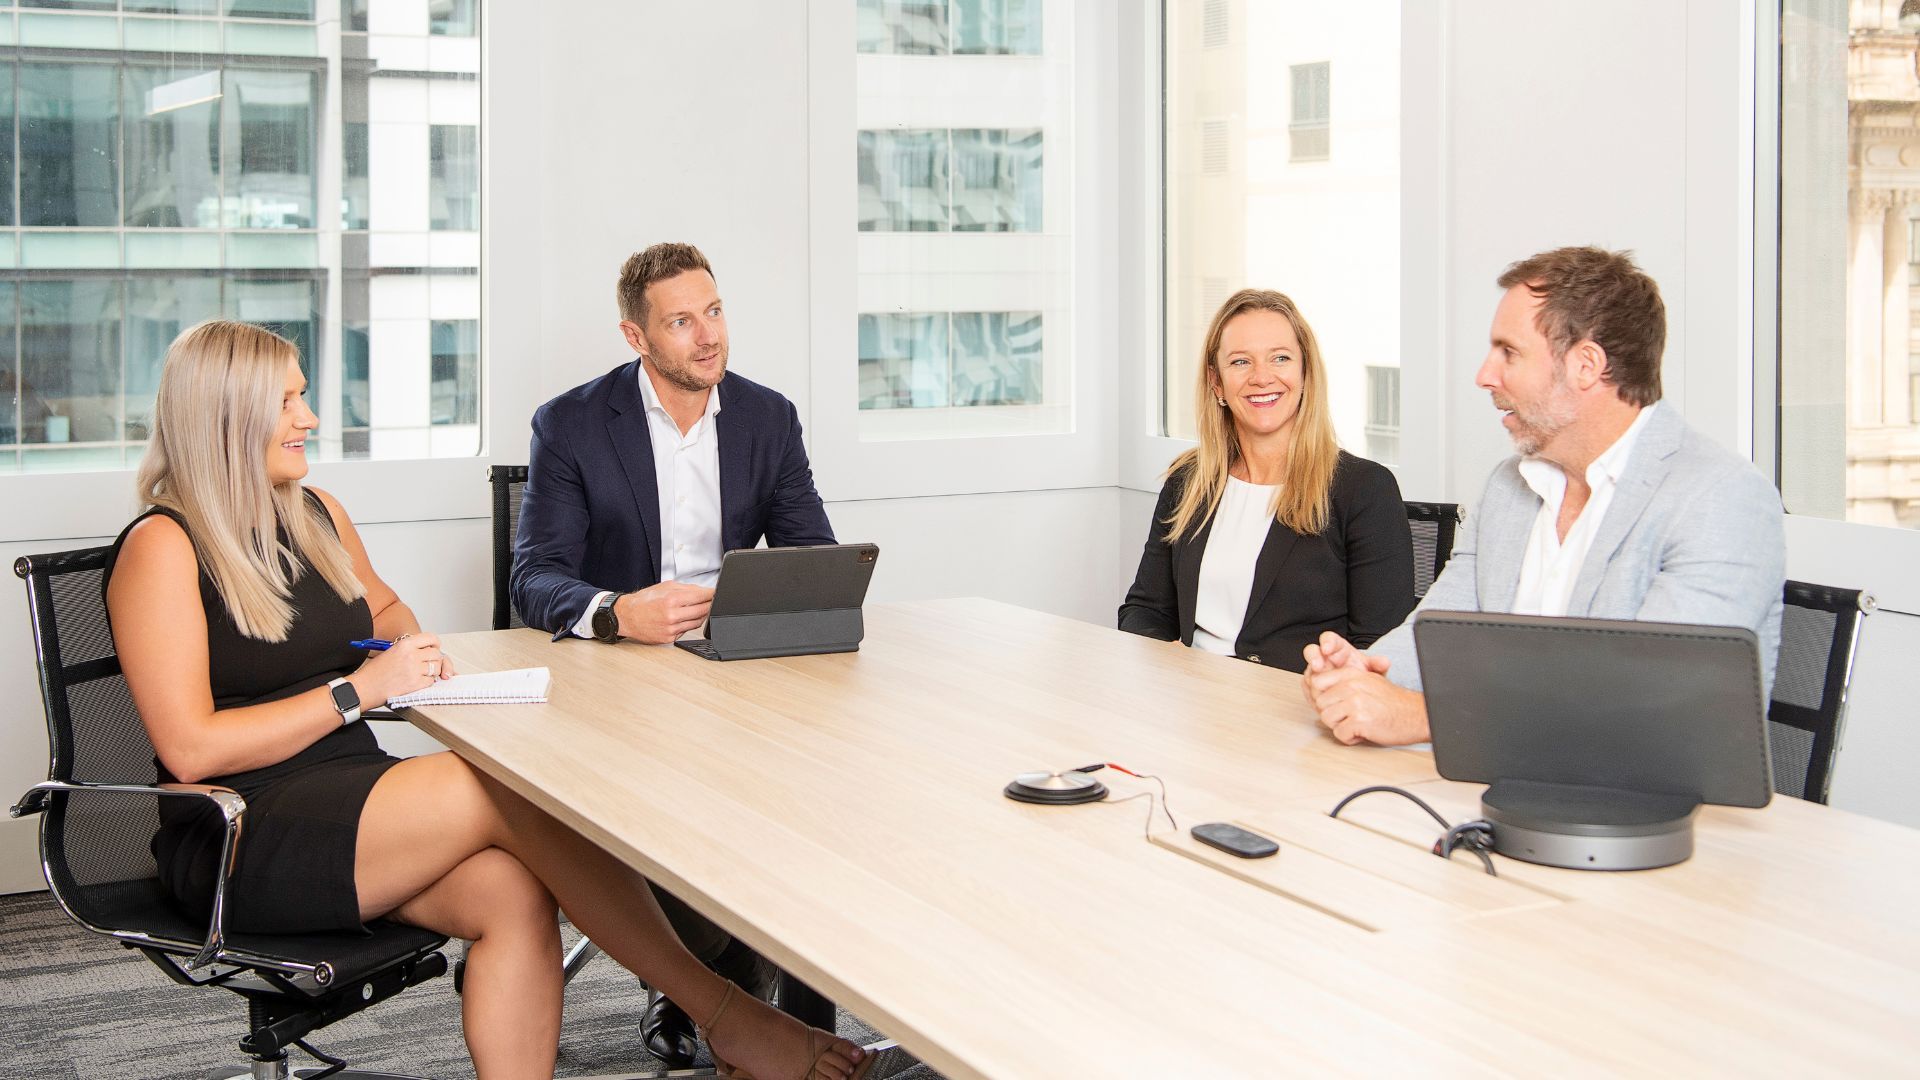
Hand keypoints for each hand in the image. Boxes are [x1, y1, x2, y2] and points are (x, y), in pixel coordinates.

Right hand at [348, 633, 447, 707]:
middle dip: (435, 659)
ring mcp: (414, 669)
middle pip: (436, 654)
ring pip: (436, 668)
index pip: (431, 638)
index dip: (435, 644)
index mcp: (405, 644)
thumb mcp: (392, 651)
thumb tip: (427, 650)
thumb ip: (410, 649)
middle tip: (428, 664)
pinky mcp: (415, 684)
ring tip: (422, 673)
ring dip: (433, 672)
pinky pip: (431, 681)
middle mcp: (411, 655)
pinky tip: (418, 681)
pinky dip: (427, 682)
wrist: (365, 687)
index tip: (434, 648)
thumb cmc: (375, 672)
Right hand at [615, 582, 714, 643]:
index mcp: (671, 599)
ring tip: (696, 608)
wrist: (626, 616)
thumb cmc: (643, 601)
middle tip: (711, 600)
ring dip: (700, 615)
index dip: (712, 594)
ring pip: (697, 622)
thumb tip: (704, 591)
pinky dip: (689, 624)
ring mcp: (671, 628)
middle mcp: (672, 615)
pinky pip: (687, 631)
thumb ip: (686, 588)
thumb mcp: (664, 587)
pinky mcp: (669, 638)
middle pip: (703, 610)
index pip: (702, 596)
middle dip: (709, 604)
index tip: (717, 593)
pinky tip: (684, 618)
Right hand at [1300, 631, 1391, 709]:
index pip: (1328, 639)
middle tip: (1317, 666)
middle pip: (1311, 652)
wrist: (1358, 692)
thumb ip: (1377, 665)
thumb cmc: (1362, 675)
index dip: (1326, 642)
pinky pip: (1308, 687)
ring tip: (1319, 687)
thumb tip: (1384, 662)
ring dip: (1312, 678)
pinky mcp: (1312, 685)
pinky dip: (1312, 692)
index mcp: (1337, 648)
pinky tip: (1319, 697)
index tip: (1328, 648)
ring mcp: (1316, 672)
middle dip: (1312, 657)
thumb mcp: (1373, 670)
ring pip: (1308, 671)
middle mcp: (1324, 658)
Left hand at [1303, 667, 1430, 746]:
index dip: (1323, 697)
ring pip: (1327, 719)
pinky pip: (1340, 734)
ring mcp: (1355, 703)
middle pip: (1321, 704)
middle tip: (1350, 717)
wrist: (1417, 715)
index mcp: (1352, 674)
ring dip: (1341, 726)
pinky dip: (1350, 738)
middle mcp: (1352, 686)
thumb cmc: (1394, 702)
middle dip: (1333, 714)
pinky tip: (1363, 732)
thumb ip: (1345, 682)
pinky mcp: (1360, 721)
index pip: (1318, 682)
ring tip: (1358, 724)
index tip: (1334, 704)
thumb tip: (1319, 688)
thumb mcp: (1369, 681)